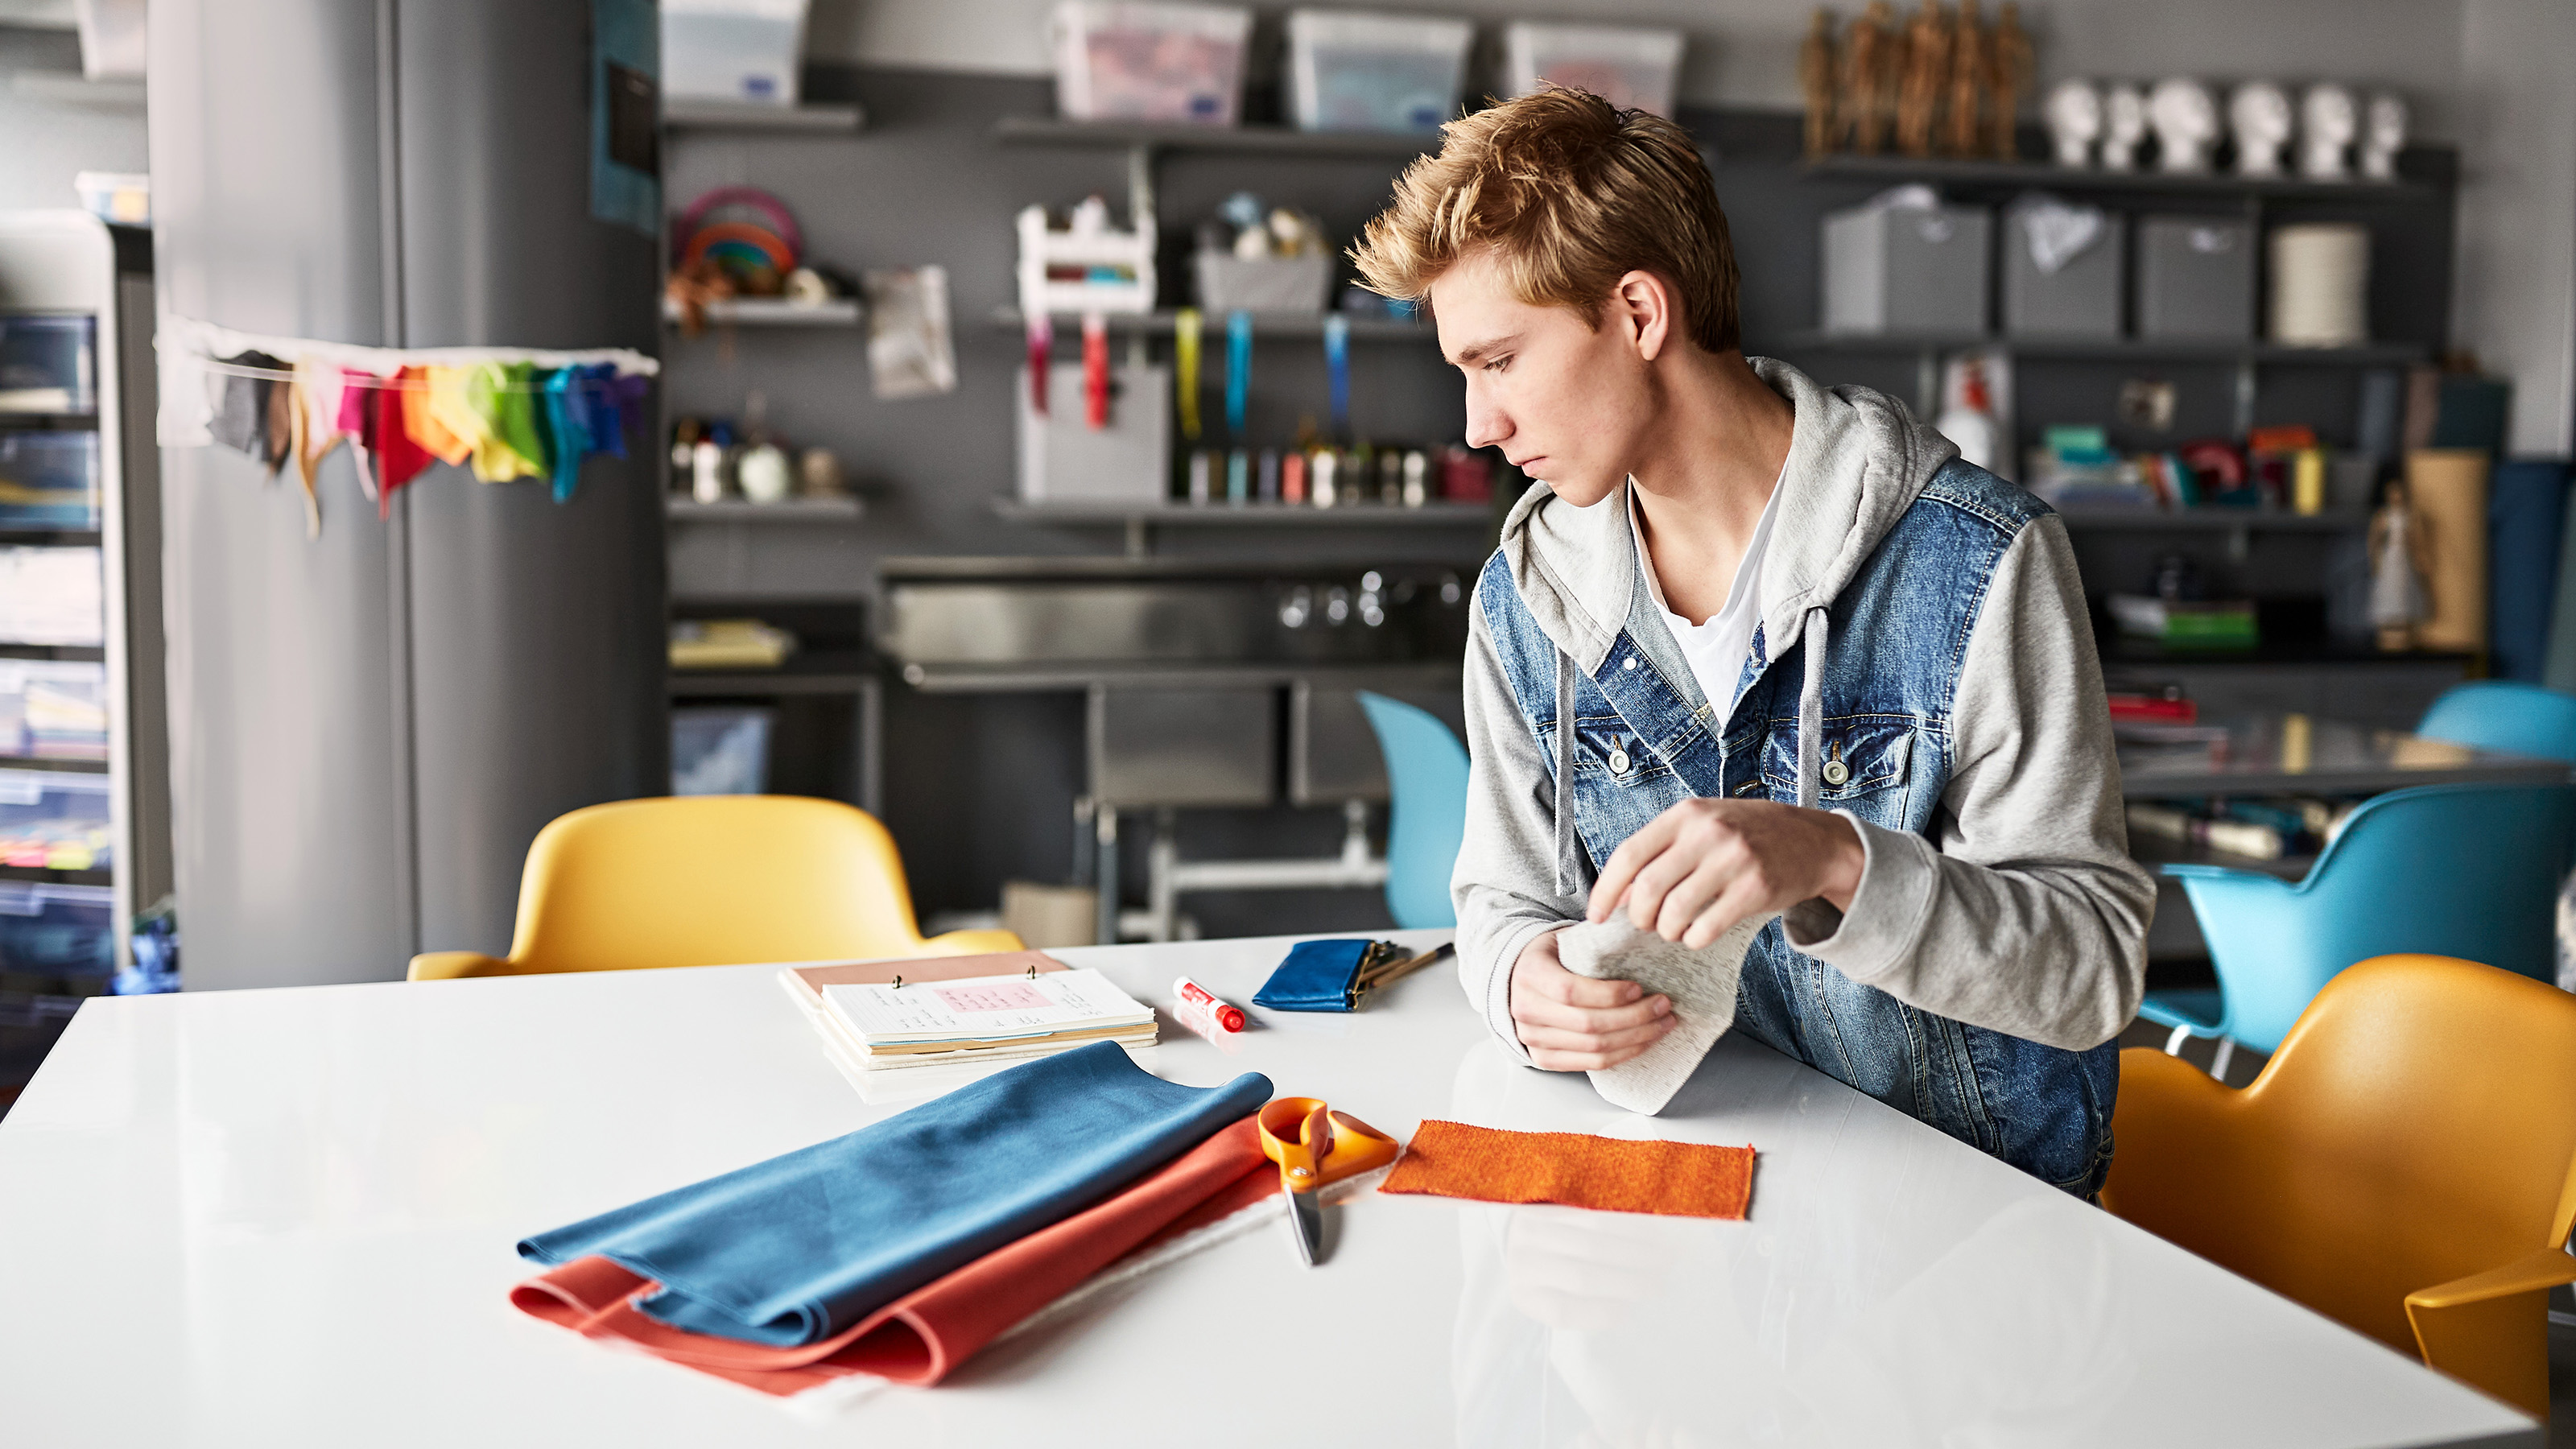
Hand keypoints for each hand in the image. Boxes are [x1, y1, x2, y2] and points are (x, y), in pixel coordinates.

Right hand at [1509, 929, 1673, 1070]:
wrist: (1518, 982)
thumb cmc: (1551, 959)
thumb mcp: (1564, 938)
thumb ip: (1595, 935)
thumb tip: (1636, 910)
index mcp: (1530, 973)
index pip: (1570, 991)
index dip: (1608, 994)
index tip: (1637, 988)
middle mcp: (1525, 1009)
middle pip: (1588, 1024)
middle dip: (1634, 1017)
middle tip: (1663, 1006)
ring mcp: (1532, 1038)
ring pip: (1594, 1048)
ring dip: (1636, 1038)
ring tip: (1661, 1024)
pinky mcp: (1544, 1058)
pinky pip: (1591, 1063)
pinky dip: (1623, 1054)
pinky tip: (1643, 1041)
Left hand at [1587, 798, 1863, 948]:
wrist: (1811, 840)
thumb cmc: (1746, 835)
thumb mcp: (1701, 828)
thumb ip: (1661, 852)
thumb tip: (1620, 894)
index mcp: (1685, 815)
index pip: (1628, 855)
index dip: (1605, 890)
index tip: (1595, 916)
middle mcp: (1707, 833)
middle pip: (1648, 889)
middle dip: (1639, 918)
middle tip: (1648, 925)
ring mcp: (1733, 860)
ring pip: (1675, 912)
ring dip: (1667, 931)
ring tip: (1674, 930)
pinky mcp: (1755, 889)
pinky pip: (1706, 928)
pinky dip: (1693, 940)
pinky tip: (1697, 935)